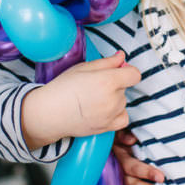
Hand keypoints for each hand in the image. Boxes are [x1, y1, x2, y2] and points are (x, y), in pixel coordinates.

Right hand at [21, 51, 140, 150]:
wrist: (49, 113)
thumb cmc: (63, 89)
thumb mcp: (83, 67)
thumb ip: (107, 62)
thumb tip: (121, 57)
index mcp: (108, 81)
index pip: (134, 74)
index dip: (127, 70)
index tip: (119, 70)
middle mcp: (113, 99)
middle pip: (125, 87)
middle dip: (115, 84)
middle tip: (94, 86)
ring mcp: (111, 114)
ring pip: (123, 102)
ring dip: (114, 99)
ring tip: (93, 99)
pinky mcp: (107, 127)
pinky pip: (123, 118)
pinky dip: (117, 113)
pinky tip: (104, 110)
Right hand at [113, 129, 164, 184]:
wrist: (94, 150)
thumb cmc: (112, 140)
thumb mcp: (116, 134)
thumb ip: (123, 135)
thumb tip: (131, 139)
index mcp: (119, 158)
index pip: (133, 166)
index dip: (146, 172)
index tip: (161, 177)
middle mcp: (116, 172)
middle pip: (131, 183)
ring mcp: (114, 184)